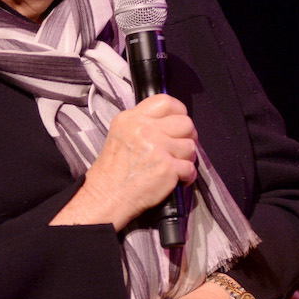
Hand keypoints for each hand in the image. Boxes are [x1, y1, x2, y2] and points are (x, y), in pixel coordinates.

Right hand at [51, 94, 197, 228]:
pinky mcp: (167, 168)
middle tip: (179, 148)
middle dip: (187, 137)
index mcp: (131, 119)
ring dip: (186, 158)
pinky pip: (191, 168)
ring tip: (174, 166)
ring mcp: (157, 148)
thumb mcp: (120, 134)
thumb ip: (143, 124)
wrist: (107, 196)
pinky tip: (176, 179)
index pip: (166, 102)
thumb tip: (170, 122)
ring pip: (191, 146)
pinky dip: (187, 177)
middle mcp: (144, 130)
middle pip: (185, 123)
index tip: (178, 125)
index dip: (179, 112)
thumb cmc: (114, 170)